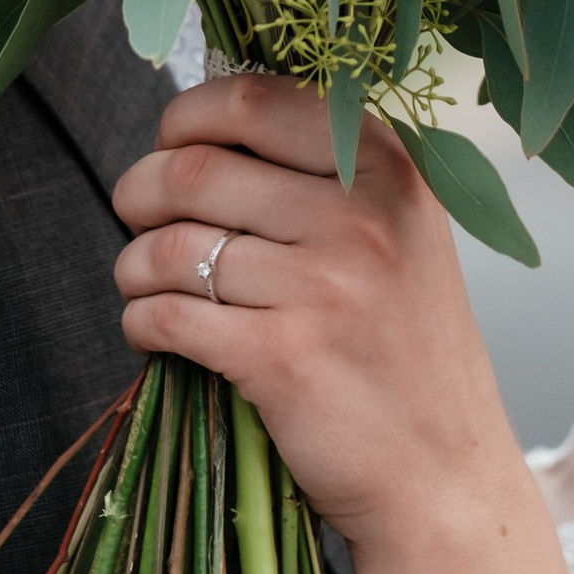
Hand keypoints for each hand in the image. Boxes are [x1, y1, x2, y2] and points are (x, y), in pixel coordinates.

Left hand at [112, 78, 518, 552]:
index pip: (253, 100)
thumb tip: (199, 131)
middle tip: (134, 215)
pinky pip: (166, 314)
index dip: (186, 115)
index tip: (169, 143)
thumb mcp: (400, 234)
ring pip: (170, 246)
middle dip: (139, 190)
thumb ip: (322, 175)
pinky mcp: (280, 357)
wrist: (442, 473)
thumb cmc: (404, 348)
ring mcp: (323, 287)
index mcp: (388, 169)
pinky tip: (151, 331)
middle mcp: (361, 217)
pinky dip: (139, 320)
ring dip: (131, 265)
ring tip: (140, 282)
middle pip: (195, 169)